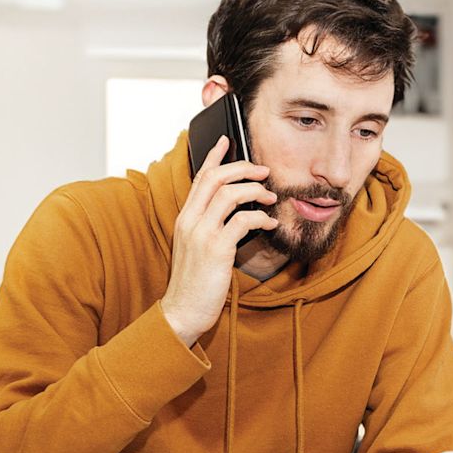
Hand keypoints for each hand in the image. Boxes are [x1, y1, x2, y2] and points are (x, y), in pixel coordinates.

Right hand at [160, 135, 277, 344]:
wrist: (182, 311)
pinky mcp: (216, 249)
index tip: (228, 140)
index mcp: (184, 218)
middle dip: (242, 168)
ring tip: (270, 198)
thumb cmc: (194, 283)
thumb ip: (210, 227)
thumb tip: (237, 213)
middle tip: (263, 170)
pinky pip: (243, 220)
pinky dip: (260, 217)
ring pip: (229, 194)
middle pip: (215, 178)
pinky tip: (268, 224)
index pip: (199, 177)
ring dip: (255, 190)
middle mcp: (190, 221)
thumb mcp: (197, 248)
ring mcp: (202, 233)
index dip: (215, 156)